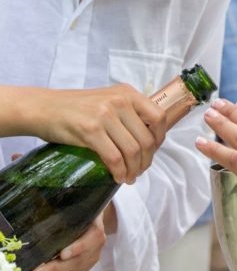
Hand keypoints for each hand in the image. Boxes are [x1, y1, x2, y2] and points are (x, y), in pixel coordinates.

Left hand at [18, 213, 106, 270]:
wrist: (94, 223)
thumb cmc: (82, 213)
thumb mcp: (78, 209)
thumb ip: (66, 212)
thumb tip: (42, 207)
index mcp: (95, 231)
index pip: (88, 240)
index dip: (76, 248)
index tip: (63, 255)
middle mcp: (94, 249)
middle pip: (74, 261)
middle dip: (53, 269)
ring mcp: (89, 261)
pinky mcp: (81, 269)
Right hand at [26, 84, 166, 183]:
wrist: (43, 108)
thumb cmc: (76, 108)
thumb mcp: (107, 100)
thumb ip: (128, 113)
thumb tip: (149, 139)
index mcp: (128, 93)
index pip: (159, 117)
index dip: (159, 139)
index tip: (152, 152)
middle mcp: (120, 101)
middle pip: (147, 139)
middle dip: (146, 160)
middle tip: (139, 171)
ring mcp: (105, 115)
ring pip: (133, 150)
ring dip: (134, 169)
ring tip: (129, 177)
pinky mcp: (90, 130)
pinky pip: (114, 158)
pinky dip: (119, 172)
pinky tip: (118, 177)